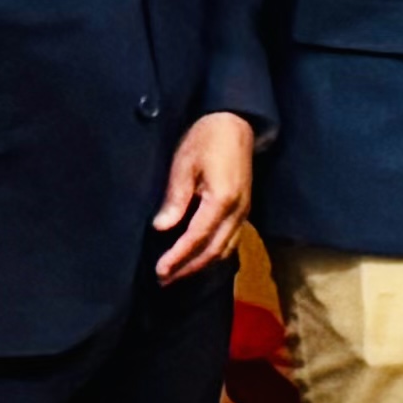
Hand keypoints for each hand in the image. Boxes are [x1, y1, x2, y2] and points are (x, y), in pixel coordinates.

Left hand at [149, 111, 256, 281]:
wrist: (234, 123)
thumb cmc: (207, 139)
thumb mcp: (184, 164)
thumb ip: (176, 198)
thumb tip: (162, 228)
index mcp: (222, 199)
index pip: (197, 238)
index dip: (177, 257)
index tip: (159, 270)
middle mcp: (237, 211)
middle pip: (213, 250)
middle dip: (188, 267)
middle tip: (163, 279)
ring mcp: (243, 211)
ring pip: (224, 249)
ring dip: (200, 264)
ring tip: (177, 273)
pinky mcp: (243, 209)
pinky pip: (230, 240)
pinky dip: (213, 253)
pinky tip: (198, 257)